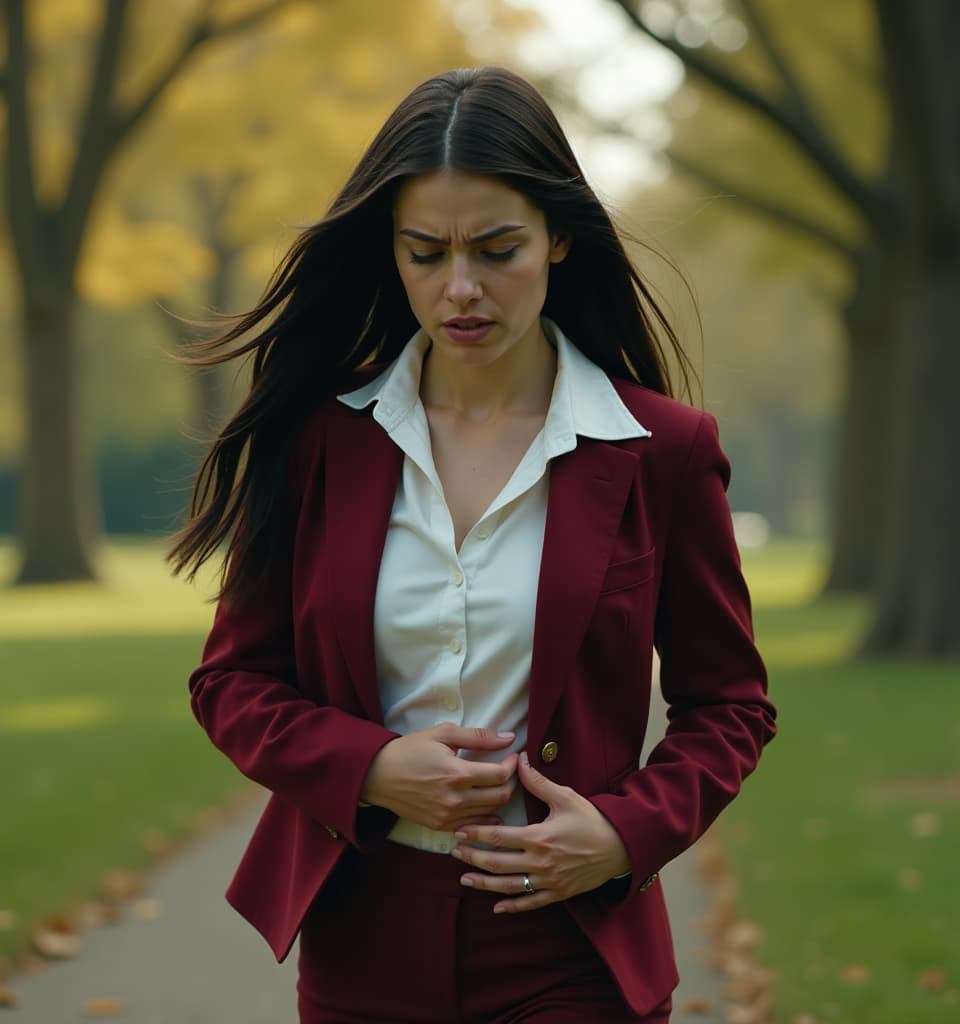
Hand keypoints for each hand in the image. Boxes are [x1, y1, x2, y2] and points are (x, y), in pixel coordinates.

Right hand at [360, 725, 518, 831]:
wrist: (378, 775)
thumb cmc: (411, 749)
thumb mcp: (443, 734)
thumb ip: (479, 736)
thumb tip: (510, 738)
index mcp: (456, 774)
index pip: (500, 775)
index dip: (513, 764)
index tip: (513, 756)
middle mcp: (454, 799)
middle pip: (500, 796)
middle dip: (511, 781)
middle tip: (508, 769)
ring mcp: (448, 816)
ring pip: (490, 812)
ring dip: (499, 797)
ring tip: (496, 783)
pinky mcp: (440, 826)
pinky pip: (474, 825)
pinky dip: (486, 816)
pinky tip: (487, 805)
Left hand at [451, 751, 629, 912]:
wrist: (620, 847)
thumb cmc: (592, 820)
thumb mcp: (566, 796)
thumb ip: (538, 782)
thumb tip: (519, 761)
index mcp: (539, 837)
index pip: (500, 837)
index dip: (477, 835)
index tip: (459, 832)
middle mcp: (541, 862)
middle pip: (499, 863)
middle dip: (474, 858)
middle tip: (454, 853)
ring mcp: (549, 881)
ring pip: (510, 886)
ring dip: (485, 884)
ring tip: (465, 879)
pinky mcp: (558, 893)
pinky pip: (531, 903)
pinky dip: (513, 906)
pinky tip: (497, 907)